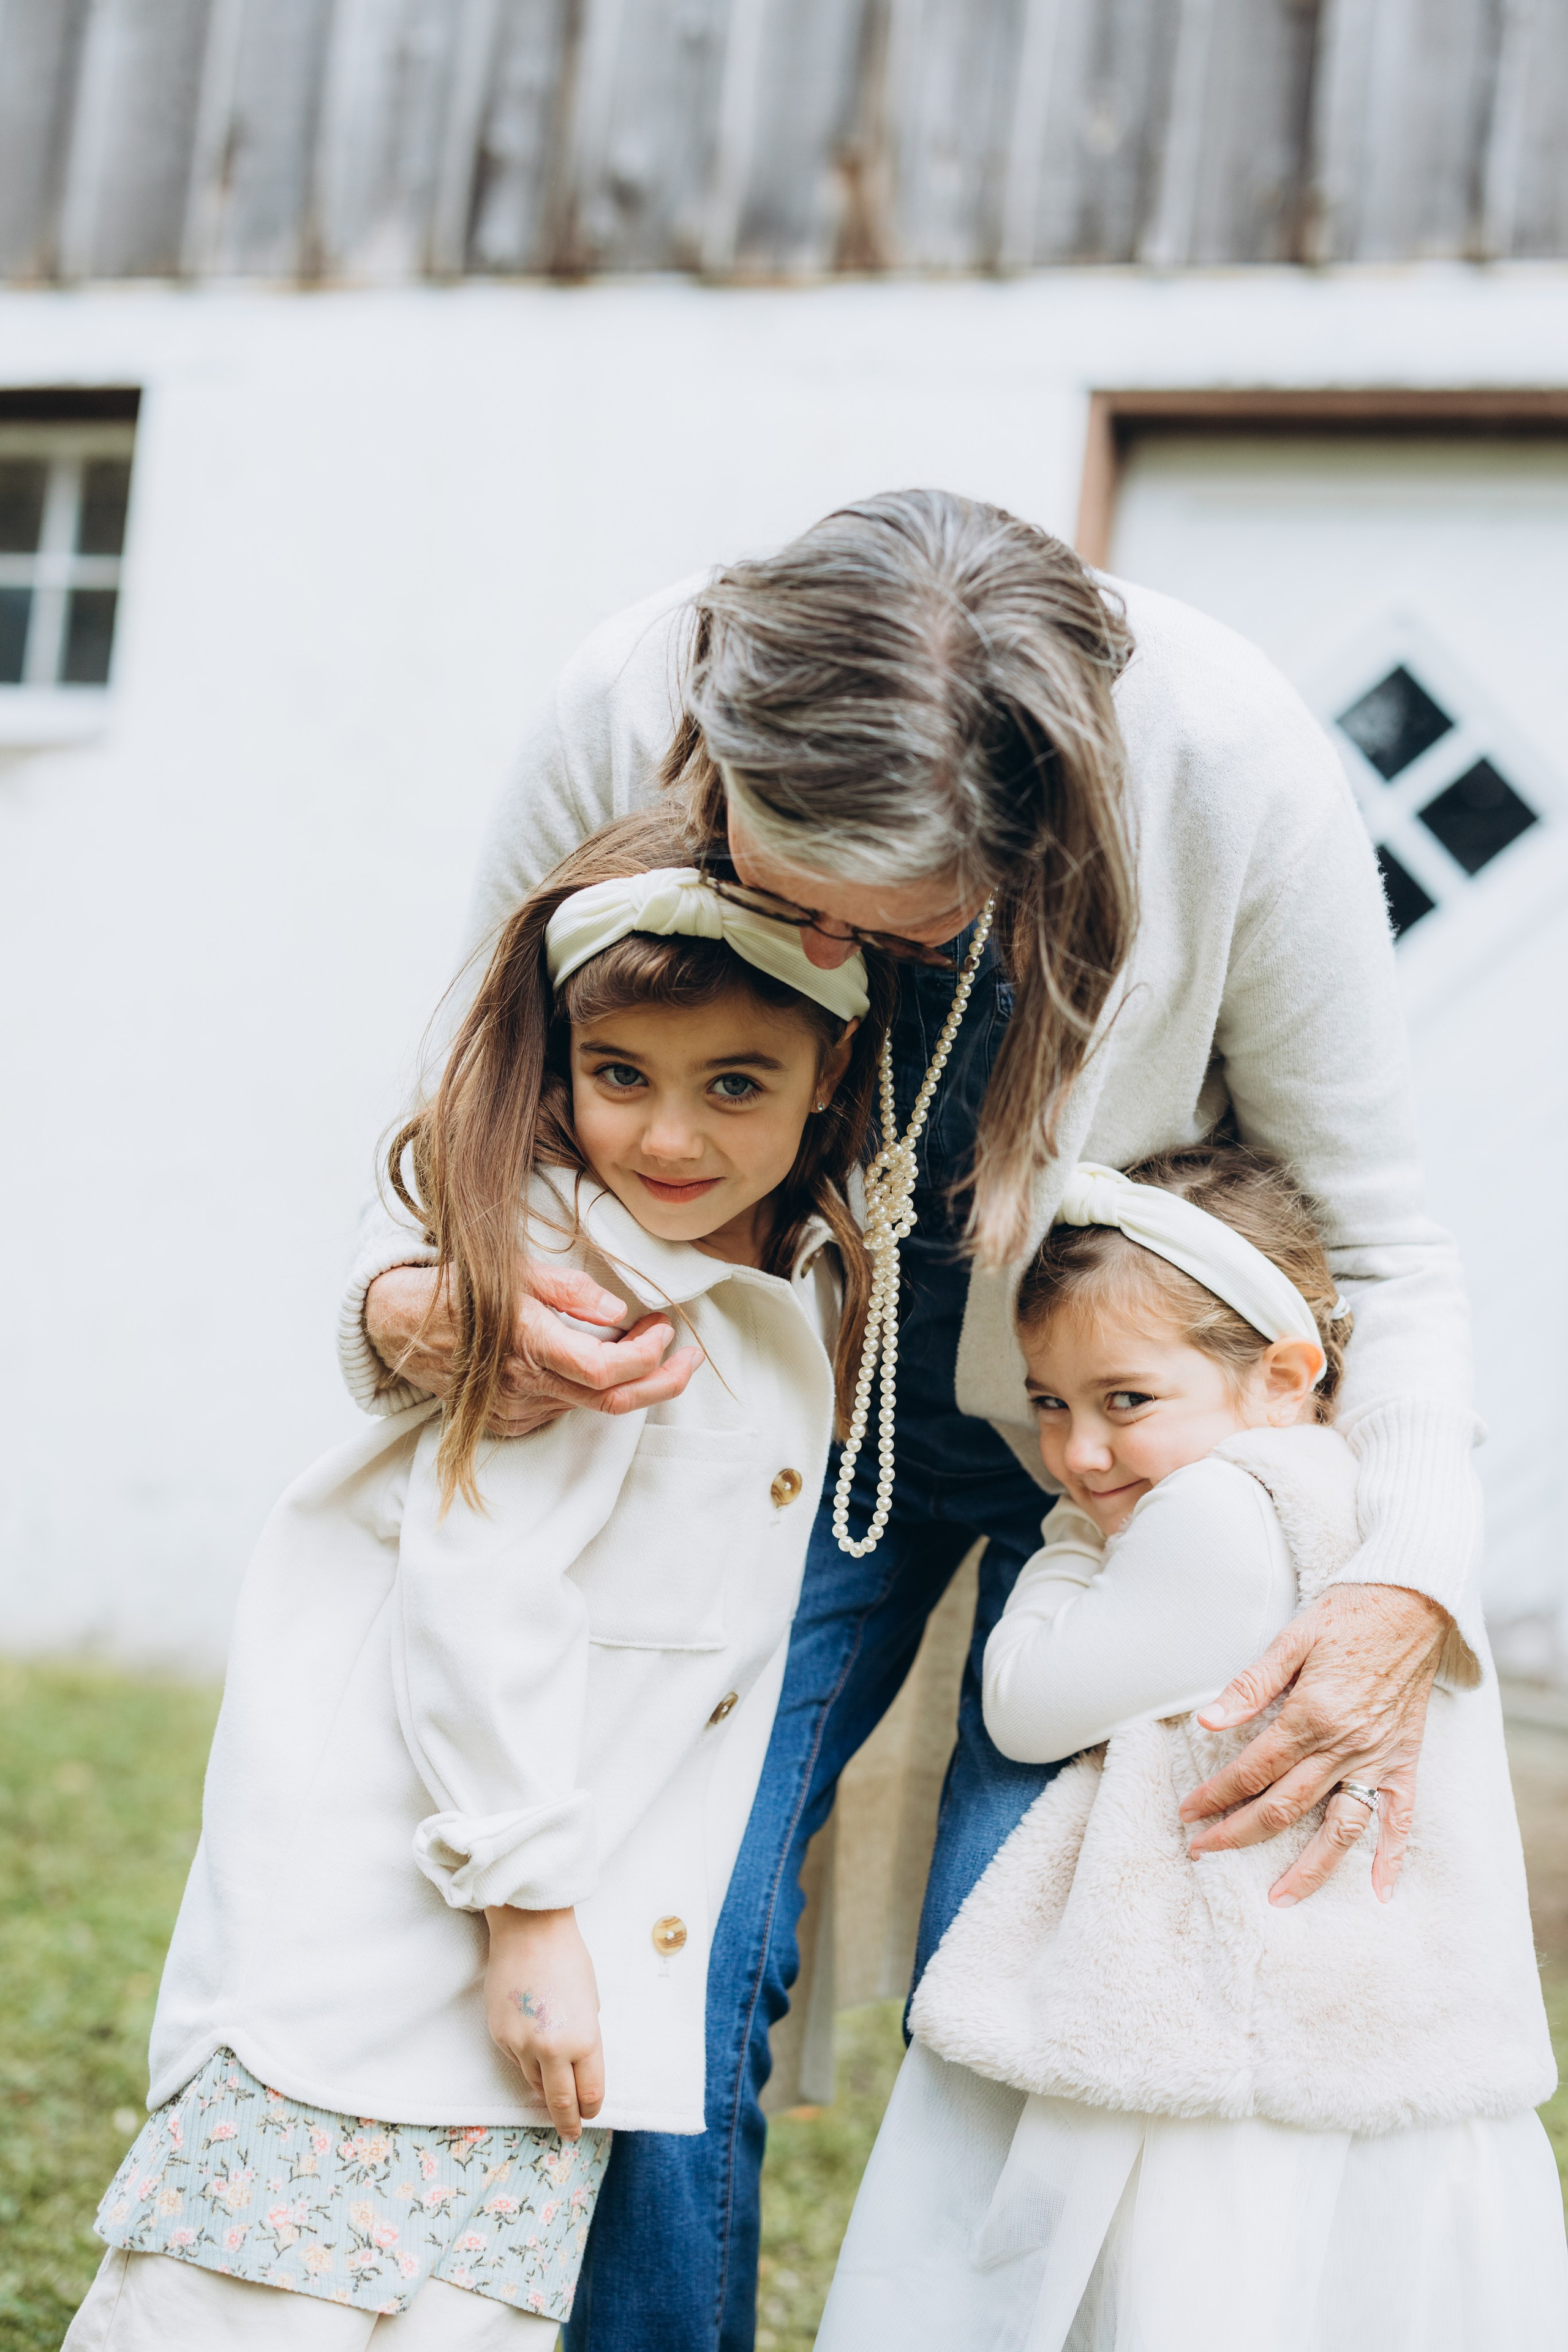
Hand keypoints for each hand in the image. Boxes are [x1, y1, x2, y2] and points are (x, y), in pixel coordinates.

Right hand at [364, 1259, 702, 1435]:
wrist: (397, 1326)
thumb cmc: (457, 1288)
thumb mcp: (514, 1271)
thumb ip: (570, 1291)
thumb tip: (620, 1312)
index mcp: (526, 1344)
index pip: (607, 1369)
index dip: (649, 1355)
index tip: (666, 1328)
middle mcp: (522, 1386)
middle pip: (612, 1400)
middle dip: (663, 1381)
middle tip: (691, 1358)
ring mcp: (514, 1410)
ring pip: (589, 1405)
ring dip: (624, 1379)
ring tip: (638, 1342)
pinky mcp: (508, 1422)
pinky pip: (563, 1409)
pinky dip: (588, 1388)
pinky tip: (590, 1360)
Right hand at [484, 1905, 603, 2137]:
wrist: (529, 1931)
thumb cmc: (568, 1959)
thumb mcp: (589, 2002)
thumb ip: (584, 2036)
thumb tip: (576, 2064)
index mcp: (583, 2039)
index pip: (590, 2092)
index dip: (591, 2109)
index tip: (590, 2116)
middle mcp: (552, 2048)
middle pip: (561, 2101)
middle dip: (568, 2122)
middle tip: (571, 2134)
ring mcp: (521, 2044)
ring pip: (535, 2082)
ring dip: (546, 2089)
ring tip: (553, 2092)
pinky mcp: (499, 2036)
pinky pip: (516, 2059)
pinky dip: (527, 2062)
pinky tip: (533, 2051)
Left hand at [1178, 1583, 1450, 1907]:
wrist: (1413, 1604)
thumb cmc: (1348, 1615)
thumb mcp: (1292, 1639)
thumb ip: (1250, 1685)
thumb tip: (1208, 1722)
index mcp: (1311, 1715)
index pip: (1252, 1771)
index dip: (1216, 1795)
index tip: (1189, 1813)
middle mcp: (1346, 1746)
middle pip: (1285, 1806)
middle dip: (1239, 1834)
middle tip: (1203, 1852)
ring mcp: (1378, 1759)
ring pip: (1340, 1828)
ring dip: (1308, 1868)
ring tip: (1279, 1898)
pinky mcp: (1405, 1762)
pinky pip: (1400, 1819)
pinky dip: (1391, 1858)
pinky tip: (1378, 1890)